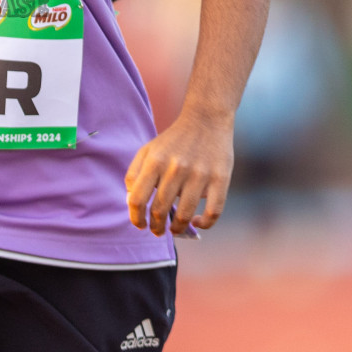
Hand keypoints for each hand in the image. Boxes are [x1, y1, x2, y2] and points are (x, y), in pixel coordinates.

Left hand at [125, 107, 234, 235]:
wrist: (206, 120)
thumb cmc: (173, 140)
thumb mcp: (147, 150)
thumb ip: (134, 174)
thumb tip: (131, 202)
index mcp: (154, 161)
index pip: (137, 199)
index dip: (136, 218)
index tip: (140, 225)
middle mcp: (175, 168)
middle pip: (159, 210)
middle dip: (156, 227)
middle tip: (158, 231)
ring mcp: (199, 174)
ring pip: (184, 215)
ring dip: (177, 229)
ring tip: (174, 230)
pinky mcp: (220, 179)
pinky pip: (213, 212)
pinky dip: (205, 224)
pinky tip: (198, 222)